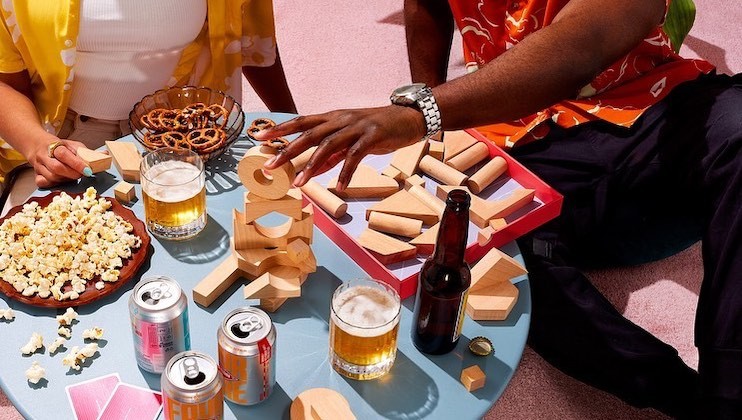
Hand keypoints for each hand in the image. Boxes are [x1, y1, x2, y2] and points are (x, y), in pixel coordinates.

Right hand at [26, 137, 92, 187]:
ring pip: (52, 177)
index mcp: (53, 146)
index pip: (64, 155)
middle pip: (57, 168)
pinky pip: (43, 183)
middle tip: (83, 174)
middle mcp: (44, 156)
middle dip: (73, 174)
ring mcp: (38, 166)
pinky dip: (53, 184)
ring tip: (73, 175)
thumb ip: (87, 152)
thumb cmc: (60, 146)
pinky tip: (61, 180)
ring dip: (66, 179)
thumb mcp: (73, 145)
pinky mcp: (36, 175)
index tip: (88, 170)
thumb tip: (104, 154)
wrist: (37, 145)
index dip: (77, 164)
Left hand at [256, 105, 426, 189]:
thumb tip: (313, 170)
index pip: (301, 121)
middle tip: (270, 167)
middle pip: (309, 135)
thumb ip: (332, 154)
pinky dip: (345, 173)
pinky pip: (354, 156)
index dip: (280, 129)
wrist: (408, 118)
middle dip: (287, 151)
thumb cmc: (378, 129)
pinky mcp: (372, 137)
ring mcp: (356, 127)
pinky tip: (338, 187)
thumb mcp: (351, 139)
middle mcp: (341, 120)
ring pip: (328, 146)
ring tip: (299, 183)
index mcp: (333, 118)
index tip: (260, 136)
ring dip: (311, 166)